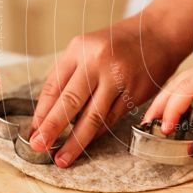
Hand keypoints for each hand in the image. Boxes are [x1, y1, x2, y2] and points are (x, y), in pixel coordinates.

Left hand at [29, 14, 182, 167]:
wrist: (160, 33)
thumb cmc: (120, 42)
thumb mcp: (89, 47)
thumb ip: (71, 75)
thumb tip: (49, 113)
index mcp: (80, 49)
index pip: (54, 86)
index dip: (41, 113)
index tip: (33, 132)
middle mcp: (98, 61)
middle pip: (70, 102)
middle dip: (52, 129)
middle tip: (39, 147)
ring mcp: (119, 78)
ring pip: (93, 116)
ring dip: (76, 141)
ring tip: (63, 158)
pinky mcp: (136, 92)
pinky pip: (112, 118)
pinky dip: (97, 133)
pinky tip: (87, 143)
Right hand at [144, 54, 192, 164]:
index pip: (186, 89)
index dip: (172, 110)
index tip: (166, 131)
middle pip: (179, 82)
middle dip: (161, 104)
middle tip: (148, 126)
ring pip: (182, 79)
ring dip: (167, 99)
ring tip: (156, 121)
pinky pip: (190, 80)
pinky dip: (178, 94)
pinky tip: (172, 110)